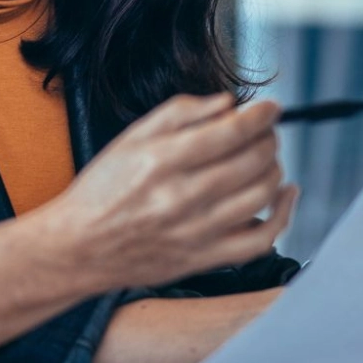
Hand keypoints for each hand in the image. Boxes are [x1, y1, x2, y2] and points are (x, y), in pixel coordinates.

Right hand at [33, 93, 298, 294]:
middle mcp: (182, 197)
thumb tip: (227, 103)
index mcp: (163, 161)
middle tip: (264, 132)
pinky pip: (261, 239)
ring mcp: (197, 231)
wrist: (78, 248)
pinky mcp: (205, 258)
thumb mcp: (130, 138)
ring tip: (266, 159)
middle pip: (253, 161)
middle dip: (268, 139)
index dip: (261, 115)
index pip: (231, 132)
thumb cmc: (101, 192)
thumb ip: (180, 113)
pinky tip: (284, 195)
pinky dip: (283, 214)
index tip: (270, 108)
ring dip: (274, 169)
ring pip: (262, 194)